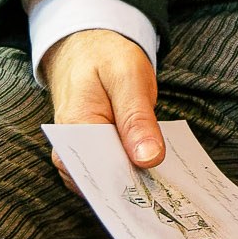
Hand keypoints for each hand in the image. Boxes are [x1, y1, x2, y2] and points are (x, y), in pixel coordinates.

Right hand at [42, 28, 160, 190]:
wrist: (88, 47)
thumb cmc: (106, 58)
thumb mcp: (128, 77)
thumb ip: (137, 119)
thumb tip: (149, 160)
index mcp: (74, 130)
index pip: (101, 171)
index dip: (130, 182)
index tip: (157, 190)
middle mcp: (69, 149)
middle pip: (104, 180)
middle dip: (136, 184)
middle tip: (169, 187)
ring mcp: (79, 152)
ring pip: (108, 177)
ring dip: (135, 178)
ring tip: (166, 179)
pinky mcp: (92, 150)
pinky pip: (112, 167)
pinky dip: (132, 167)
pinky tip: (155, 165)